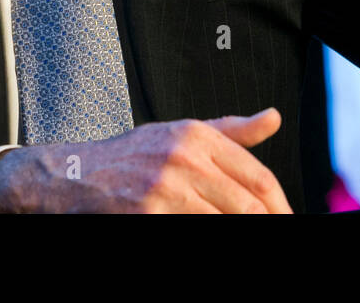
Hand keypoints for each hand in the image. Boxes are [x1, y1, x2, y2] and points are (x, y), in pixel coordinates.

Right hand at [0, 108, 291, 212]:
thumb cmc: (129, 157)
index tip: (287, 218)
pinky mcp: (148, 214)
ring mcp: (166, 188)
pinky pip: (195, 231)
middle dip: (268, 223)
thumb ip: (231, 131)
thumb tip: (273, 118)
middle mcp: (185, 157)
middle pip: (249, 204)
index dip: (280, 205)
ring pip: (226, 220)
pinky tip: (214, 235)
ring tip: (252, 240)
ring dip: (241, 232)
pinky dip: (210, 236)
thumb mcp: (179, 133)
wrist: (72, 176)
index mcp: (198, 135)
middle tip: (279, 234)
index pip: (258, 176)